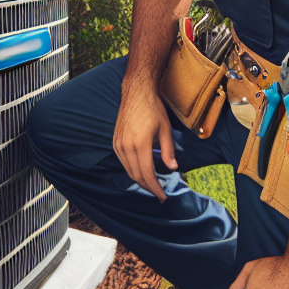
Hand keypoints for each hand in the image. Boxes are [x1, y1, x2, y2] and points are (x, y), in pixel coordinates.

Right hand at [113, 83, 177, 201]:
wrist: (136, 92)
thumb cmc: (153, 108)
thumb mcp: (165, 129)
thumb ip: (168, 150)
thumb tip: (173, 169)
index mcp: (140, 143)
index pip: (147, 174)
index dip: (156, 188)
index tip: (163, 197)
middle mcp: (126, 146)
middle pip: (137, 176)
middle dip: (149, 187)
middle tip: (159, 194)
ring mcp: (118, 144)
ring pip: (129, 171)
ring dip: (140, 180)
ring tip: (152, 185)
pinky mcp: (115, 142)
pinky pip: (123, 162)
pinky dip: (133, 171)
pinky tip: (142, 172)